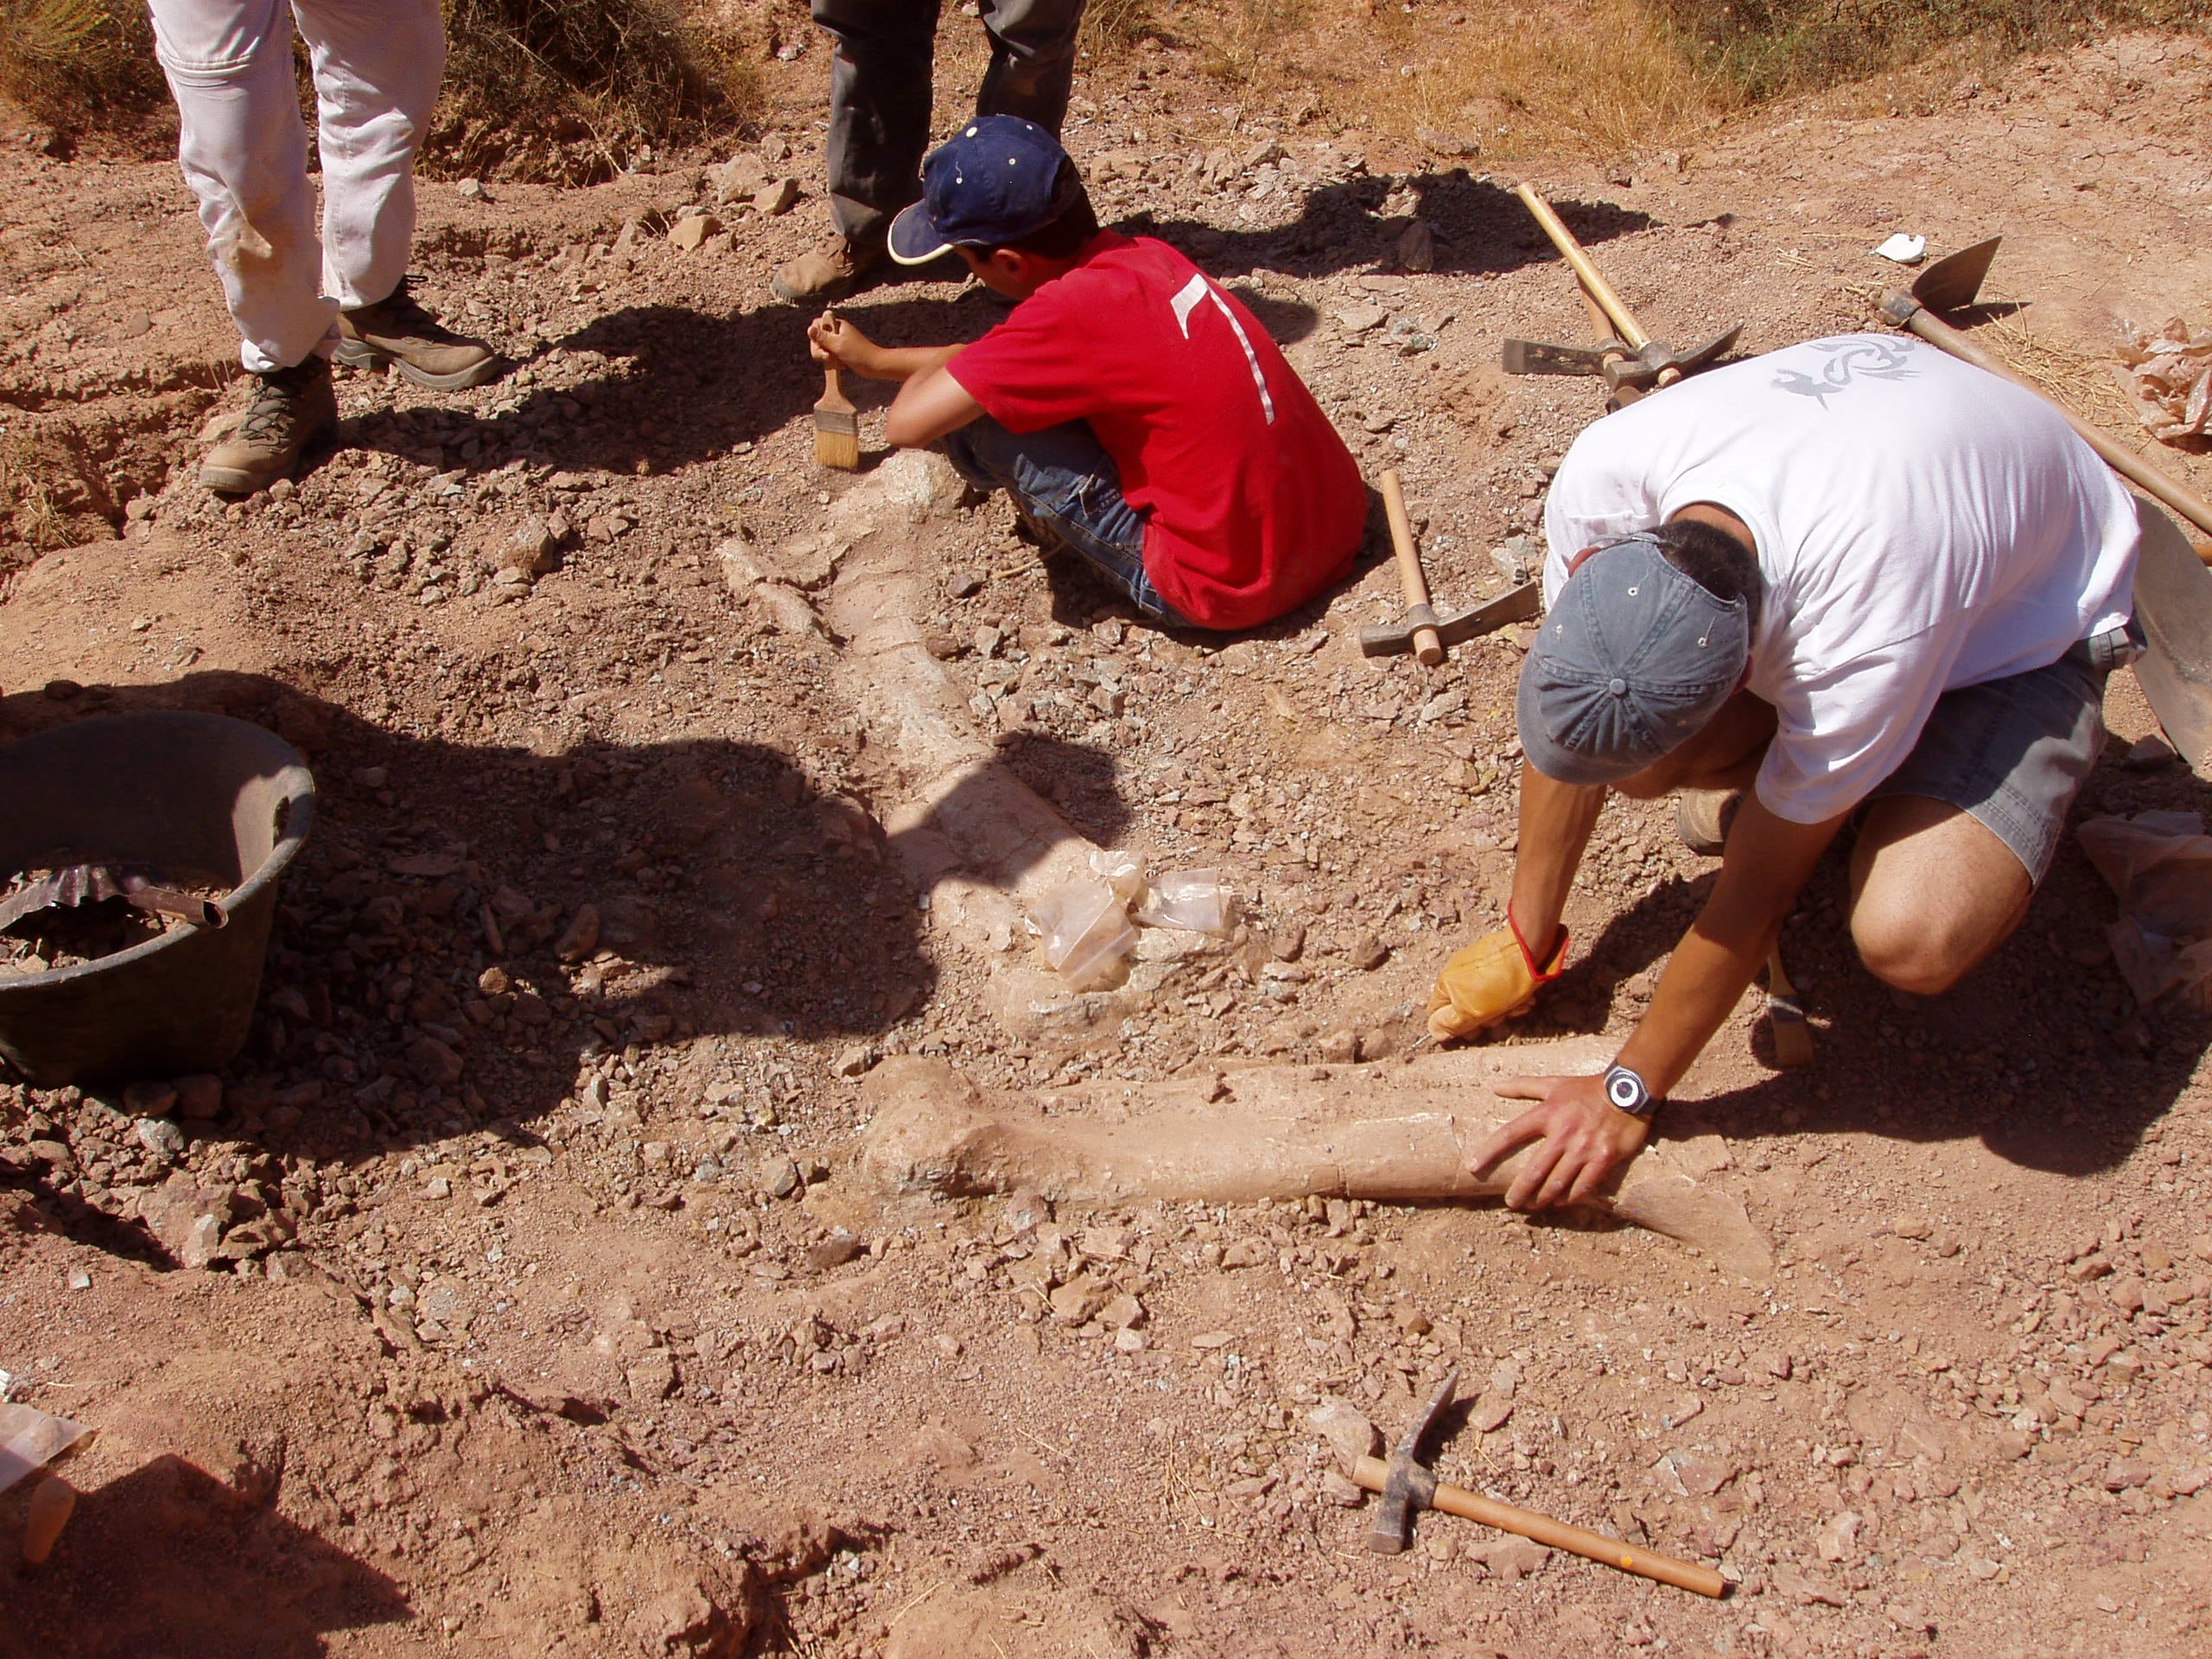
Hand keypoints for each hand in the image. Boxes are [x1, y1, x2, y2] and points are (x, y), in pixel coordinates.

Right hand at [807, 310, 877, 373]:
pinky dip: (833, 361)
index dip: (815, 336)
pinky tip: (842, 365)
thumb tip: (810, 328)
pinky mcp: (842, 352)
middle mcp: (837, 331)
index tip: (821, 345)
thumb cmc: (859, 354)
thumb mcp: (838, 345)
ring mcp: (839, 342)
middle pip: (817, 338)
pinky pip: (830, 356)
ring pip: (822, 348)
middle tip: (828, 357)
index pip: (816, 324)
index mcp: (837, 325)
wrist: (876, 366)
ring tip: (837, 361)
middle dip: (819, 350)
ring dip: (826, 357)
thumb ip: (822, 337)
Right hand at [1425, 919, 1566, 1041]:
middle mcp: (1459, 973)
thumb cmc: (1502, 979)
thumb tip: (1435, 1032)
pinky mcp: (1500, 963)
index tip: (1475, 1032)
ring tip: (1517, 1005)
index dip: (1456, 1028)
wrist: (1531, 948)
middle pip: (1466, 1010)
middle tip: (1499, 1017)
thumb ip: (1451, 1023)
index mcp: (1446, 983)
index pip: (1438, 1014)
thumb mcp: (1472, 1010)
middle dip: (1485, 1020)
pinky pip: (1502, 989)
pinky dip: (1512, 998)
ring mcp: (1479, 967)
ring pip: (1487, 1002)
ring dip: (1503, 1010)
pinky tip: (1525, 998)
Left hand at [1471, 1073, 1649, 1211]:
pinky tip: (1562, 1202)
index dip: (1489, 1152)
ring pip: (1557, 1183)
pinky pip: (1584, 1186)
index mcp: (1547, 1114)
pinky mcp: (1604, 1158)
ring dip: (1543, 1198)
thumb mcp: (1553, 1084)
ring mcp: (1584, 1148)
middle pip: (1534, 1170)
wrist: (1628, 1090)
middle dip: (1520, 1191)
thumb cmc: (1586, 1088)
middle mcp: (1563, 1133)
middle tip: (1511, 1203)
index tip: (1473, 1167)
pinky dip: (1570, 1197)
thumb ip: (1522, 1086)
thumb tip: (1493, 1086)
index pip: (1510, 1134)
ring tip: (1534, 1206)